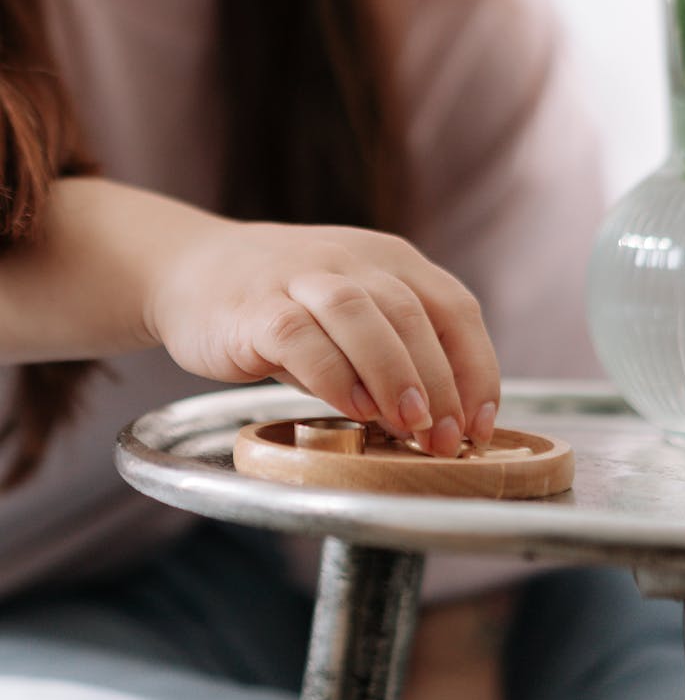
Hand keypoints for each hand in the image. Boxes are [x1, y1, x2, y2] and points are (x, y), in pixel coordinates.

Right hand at [145, 219, 499, 456]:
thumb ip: (388, 357)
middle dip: (440, 383)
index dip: (476, 368)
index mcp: (389, 259)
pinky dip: (334, 375)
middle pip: (413, 315)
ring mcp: (300, 275)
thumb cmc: (284, 306)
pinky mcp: (255, 305)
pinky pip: (301, 337)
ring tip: (410, 425)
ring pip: (362, 315)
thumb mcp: (348, 317)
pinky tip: (350, 409)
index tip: (479, 425)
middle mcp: (351, 259)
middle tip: (444, 440)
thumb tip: (436, 424)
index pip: (454, 308)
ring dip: (394, 373)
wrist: (191, 269)